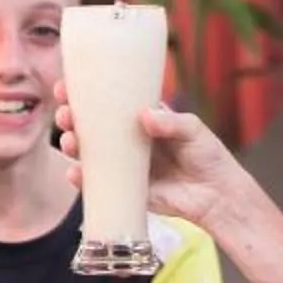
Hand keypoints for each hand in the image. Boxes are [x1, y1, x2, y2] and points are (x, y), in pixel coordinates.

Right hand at [49, 81, 247, 229]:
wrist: (217, 195)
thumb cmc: (207, 155)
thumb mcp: (193, 130)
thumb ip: (170, 122)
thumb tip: (145, 116)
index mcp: (139, 118)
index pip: (107, 102)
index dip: (83, 93)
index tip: (65, 86)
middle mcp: (126, 140)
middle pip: (89, 126)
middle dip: (70, 118)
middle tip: (66, 115)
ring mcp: (122, 165)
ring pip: (87, 153)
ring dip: (72, 146)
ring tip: (70, 142)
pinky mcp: (124, 189)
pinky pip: (96, 184)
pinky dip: (81, 179)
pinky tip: (75, 173)